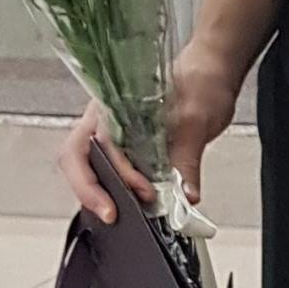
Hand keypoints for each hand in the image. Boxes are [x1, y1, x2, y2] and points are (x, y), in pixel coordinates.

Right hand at [53, 37, 240, 224]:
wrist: (212, 72)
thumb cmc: (201, 82)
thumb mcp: (197, 121)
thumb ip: (187, 159)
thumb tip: (185, 195)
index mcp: (115, 102)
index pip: (100, 142)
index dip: (118, 172)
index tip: (144, 192)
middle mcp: (105, 117)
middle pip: (76, 156)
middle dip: (88, 189)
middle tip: (111, 215)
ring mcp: (112, 131)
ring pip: (87, 165)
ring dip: (99, 191)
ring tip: (122, 214)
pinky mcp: (126, 146)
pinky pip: (107, 170)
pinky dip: (114, 189)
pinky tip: (130, 204)